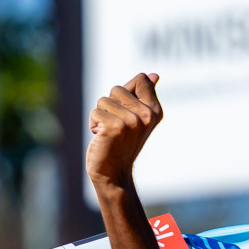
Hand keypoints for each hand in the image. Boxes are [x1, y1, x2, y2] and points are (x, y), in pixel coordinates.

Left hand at [86, 72, 161, 186]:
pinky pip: (95, 112)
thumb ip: (143, 96)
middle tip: (116, 127)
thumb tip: (155, 75)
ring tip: (108, 133)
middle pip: (117, 89)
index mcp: (155, 111)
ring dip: (100, 116)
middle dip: (110, 105)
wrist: (113, 174)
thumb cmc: (121, 144)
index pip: (141, 78)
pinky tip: (101, 137)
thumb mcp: (136, 118)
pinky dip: (93, 124)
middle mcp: (147, 115)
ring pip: (103, 100)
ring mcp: (132, 121)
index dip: (126, 92)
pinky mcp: (115, 127)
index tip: (126, 111)